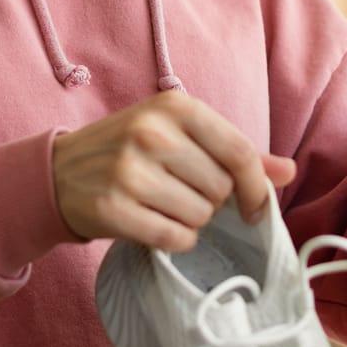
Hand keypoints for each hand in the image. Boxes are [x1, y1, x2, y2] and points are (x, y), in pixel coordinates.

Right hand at [51, 90, 297, 251]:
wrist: (58, 172)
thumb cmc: (130, 152)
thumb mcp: (180, 135)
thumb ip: (234, 152)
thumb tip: (288, 171)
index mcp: (175, 106)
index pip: (240, 151)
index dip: (257, 187)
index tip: (254, 207)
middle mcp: (152, 133)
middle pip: (222, 188)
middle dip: (213, 202)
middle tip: (183, 195)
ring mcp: (129, 171)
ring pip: (200, 216)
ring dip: (192, 222)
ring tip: (164, 206)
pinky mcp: (112, 208)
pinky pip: (175, 238)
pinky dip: (174, 240)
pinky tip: (154, 224)